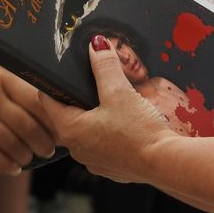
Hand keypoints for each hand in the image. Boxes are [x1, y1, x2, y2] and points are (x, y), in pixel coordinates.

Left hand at [39, 36, 174, 182]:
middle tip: (91, 79)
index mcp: (70, 129)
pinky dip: (109, 130)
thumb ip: (104, 66)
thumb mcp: (119, 91)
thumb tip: (96, 45)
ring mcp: (94, 161)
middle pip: (67, 114)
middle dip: (77, 96)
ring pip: (86, 129)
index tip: (62, 70)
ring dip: (95, 114)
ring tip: (111, 98)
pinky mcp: (111, 167)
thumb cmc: (139, 132)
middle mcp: (77, 149)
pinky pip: (103, 143)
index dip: (54, 82)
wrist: (166, 164)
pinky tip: (125, 121)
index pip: (47, 100)